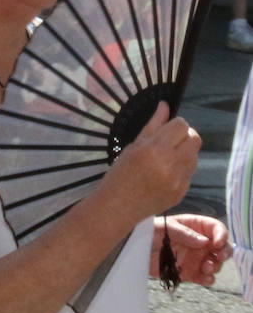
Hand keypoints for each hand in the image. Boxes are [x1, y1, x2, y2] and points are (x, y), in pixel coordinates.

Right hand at [103, 102, 199, 220]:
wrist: (118, 207)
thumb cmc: (120, 174)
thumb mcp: (132, 147)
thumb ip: (152, 125)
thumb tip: (165, 105)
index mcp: (154, 149)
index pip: (181, 126)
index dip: (174, 124)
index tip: (165, 129)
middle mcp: (170, 164)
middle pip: (195, 139)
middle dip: (184, 136)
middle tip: (168, 142)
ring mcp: (179, 180)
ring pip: (194, 155)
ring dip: (184, 153)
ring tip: (164, 160)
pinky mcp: (183, 191)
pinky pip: (190, 172)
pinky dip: (180, 169)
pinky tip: (163, 174)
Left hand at [149, 214, 231, 285]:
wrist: (131, 250)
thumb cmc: (145, 232)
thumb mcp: (163, 227)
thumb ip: (184, 233)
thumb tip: (205, 241)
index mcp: (192, 226)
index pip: (215, 228)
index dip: (221, 235)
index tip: (217, 243)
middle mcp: (197, 242)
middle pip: (221, 247)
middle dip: (224, 252)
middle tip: (218, 257)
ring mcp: (194, 258)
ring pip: (215, 263)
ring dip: (215, 266)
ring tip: (206, 267)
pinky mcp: (189, 272)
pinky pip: (205, 277)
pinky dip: (209, 279)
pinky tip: (205, 277)